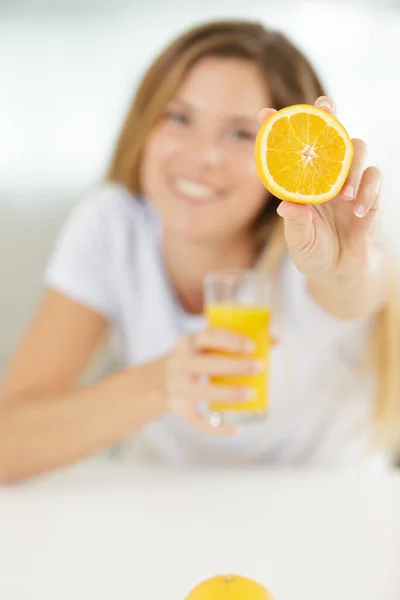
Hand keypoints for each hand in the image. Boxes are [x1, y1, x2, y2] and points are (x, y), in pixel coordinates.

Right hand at [163, 329, 264, 435]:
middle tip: (260, 367)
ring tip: (252, 394)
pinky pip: (196, 421)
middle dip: (235, 366)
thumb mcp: (201, 346)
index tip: (251, 346)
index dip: (230, 340)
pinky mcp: (177, 409)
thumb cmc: (190, 360)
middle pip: (206, 365)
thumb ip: (231, 343)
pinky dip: (216, 428)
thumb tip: (275, 341)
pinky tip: (235, 429)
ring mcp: (176, 388)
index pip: (207, 336)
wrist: (153, 383)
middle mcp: (178, 364)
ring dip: (228, 394)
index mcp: (187, 344)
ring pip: (202, 392)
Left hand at [258, 96, 382, 283]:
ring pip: (355, 149)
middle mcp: (323, 176)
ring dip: (350, 164)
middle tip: (324, 105)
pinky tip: (358, 210)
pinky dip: (367, 189)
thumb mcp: (299, 243)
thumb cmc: (314, 253)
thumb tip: (287, 205)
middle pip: (328, 135)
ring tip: (342, 194)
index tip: (264, 113)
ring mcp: (347, 181)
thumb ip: (295, 224)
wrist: (340, 272)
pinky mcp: (369, 193)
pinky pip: (374, 177)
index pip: (288, 152)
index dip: (277, 130)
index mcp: (300, 184)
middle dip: (327, 116)